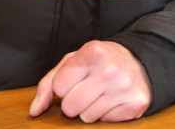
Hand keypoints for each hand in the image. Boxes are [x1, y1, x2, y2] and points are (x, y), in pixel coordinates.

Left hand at [28, 41, 150, 122]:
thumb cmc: (99, 62)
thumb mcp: (73, 62)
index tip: (76, 79)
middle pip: (70, 107)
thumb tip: (34, 111)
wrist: (139, 61)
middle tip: (87, 89)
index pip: (59, 87)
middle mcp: (109, 69)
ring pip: (86, 118)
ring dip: (90, 109)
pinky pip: (105, 122)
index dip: (64, 87)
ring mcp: (123, 88)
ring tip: (101, 94)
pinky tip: (113, 100)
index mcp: (92, 52)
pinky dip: (106, 114)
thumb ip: (48, 84)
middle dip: (74, 102)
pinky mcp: (134, 104)